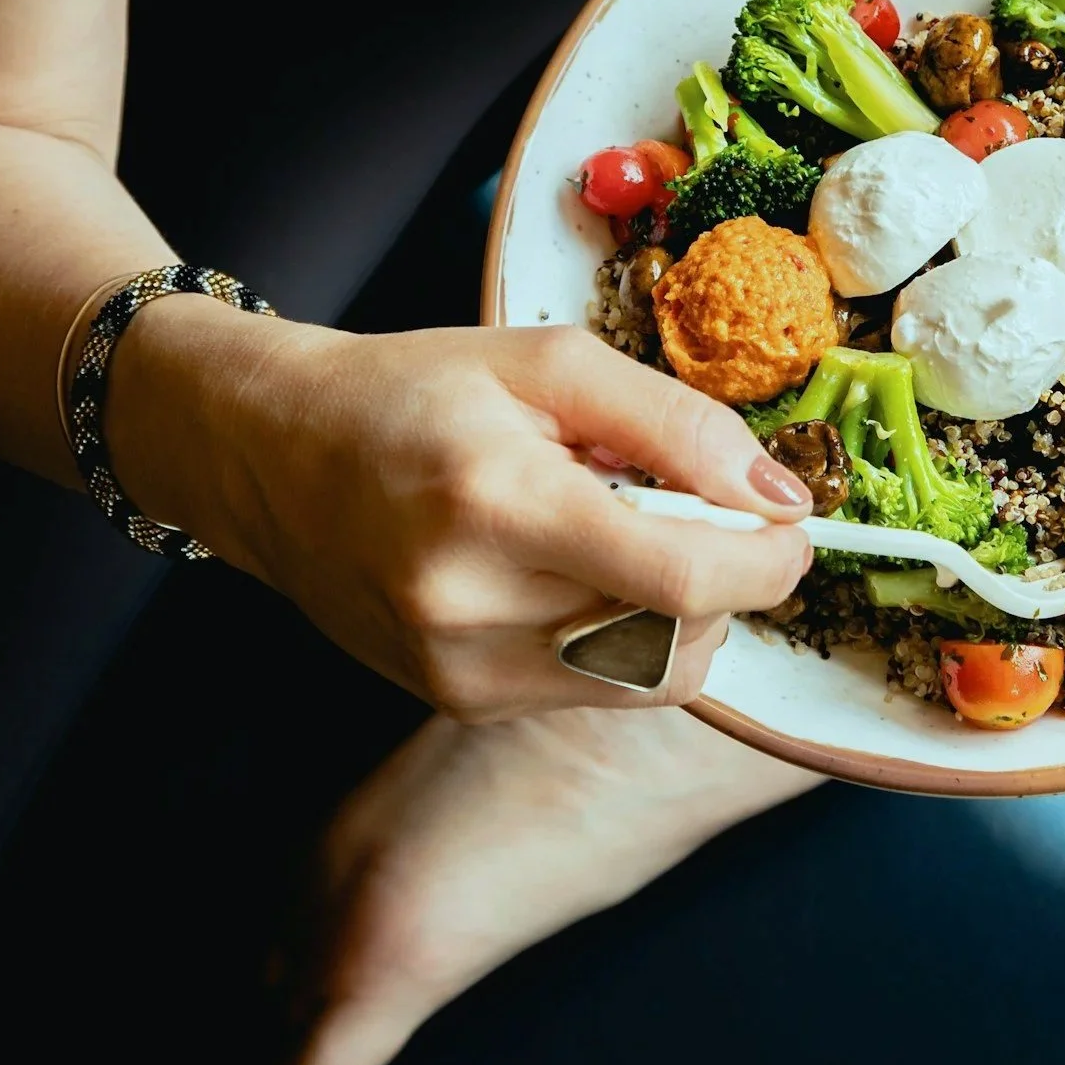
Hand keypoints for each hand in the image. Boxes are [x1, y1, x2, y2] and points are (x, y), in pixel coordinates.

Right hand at [116, 306, 815, 719]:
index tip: (791, 526)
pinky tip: (590, 577)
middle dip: (731, 582)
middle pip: (676, 634)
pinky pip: (598, 692)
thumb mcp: (551, 363)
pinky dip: (630, 639)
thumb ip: (678, 424)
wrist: (273, 455)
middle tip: (715, 517)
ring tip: (639, 539)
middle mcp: (470, 605)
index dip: (766, 562)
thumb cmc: (417, 392)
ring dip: (687, 616)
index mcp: (497, 501)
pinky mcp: (458, 701)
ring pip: (648, 677)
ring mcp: (458, 669)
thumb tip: (780, 495)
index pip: (680, 575)